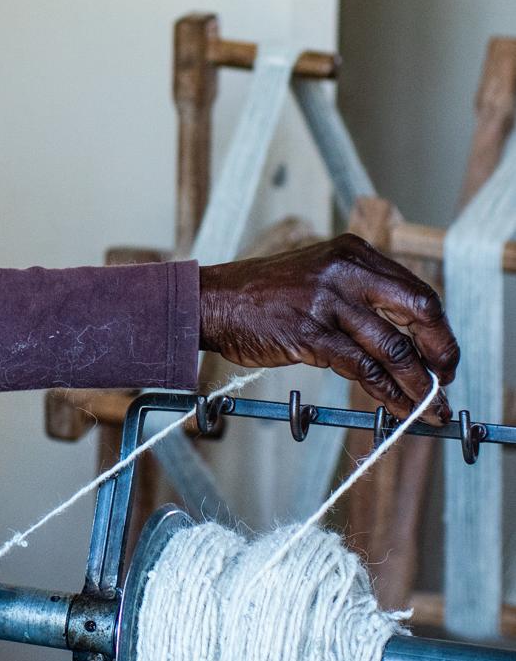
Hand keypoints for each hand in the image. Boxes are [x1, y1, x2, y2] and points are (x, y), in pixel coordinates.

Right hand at [198, 234, 458, 420]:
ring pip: (393, 346)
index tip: (444, 355)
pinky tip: (397, 408)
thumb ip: (361, 294)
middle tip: (446, 380)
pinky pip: (362, 368)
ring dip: (418, 383)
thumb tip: (406, 335)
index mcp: (353, 253)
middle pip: (419, 311)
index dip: (438, 328)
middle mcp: (346, 271)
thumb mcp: (320, 275)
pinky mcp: (310, 333)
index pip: (417, 290)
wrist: (213, 301)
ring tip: (430, 406)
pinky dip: (386, 393)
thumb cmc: (265, 294)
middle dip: (440, 351)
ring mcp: (328, 301)